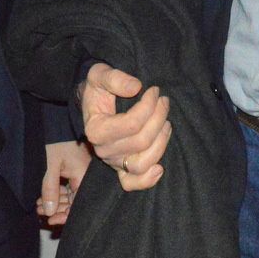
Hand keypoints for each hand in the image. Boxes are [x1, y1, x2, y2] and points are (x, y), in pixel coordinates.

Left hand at [39, 140, 90, 225]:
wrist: (56, 121)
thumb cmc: (56, 141)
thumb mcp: (50, 166)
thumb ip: (50, 189)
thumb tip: (49, 213)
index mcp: (84, 177)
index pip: (78, 205)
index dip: (65, 216)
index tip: (50, 220)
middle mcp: (85, 177)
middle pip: (74, 202)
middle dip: (56, 209)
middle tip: (39, 212)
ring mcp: (80, 173)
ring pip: (69, 195)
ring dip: (54, 201)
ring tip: (38, 205)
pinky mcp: (74, 169)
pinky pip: (67, 186)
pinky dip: (56, 192)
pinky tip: (44, 196)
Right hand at [79, 63, 170, 191]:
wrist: (92, 101)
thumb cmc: (97, 88)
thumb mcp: (99, 74)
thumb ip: (114, 78)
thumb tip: (136, 87)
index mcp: (96, 129)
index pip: (131, 124)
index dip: (148, 107)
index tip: (155, 90)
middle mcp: (103, 150)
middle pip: (141, 142)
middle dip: (158, 119)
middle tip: (164, 101)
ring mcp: (113, 162)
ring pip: (142, 163)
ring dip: (161, 143)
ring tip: (166, 123)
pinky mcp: (120, 168)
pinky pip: (132, 183)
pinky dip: (147, 180)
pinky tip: (160, 168)